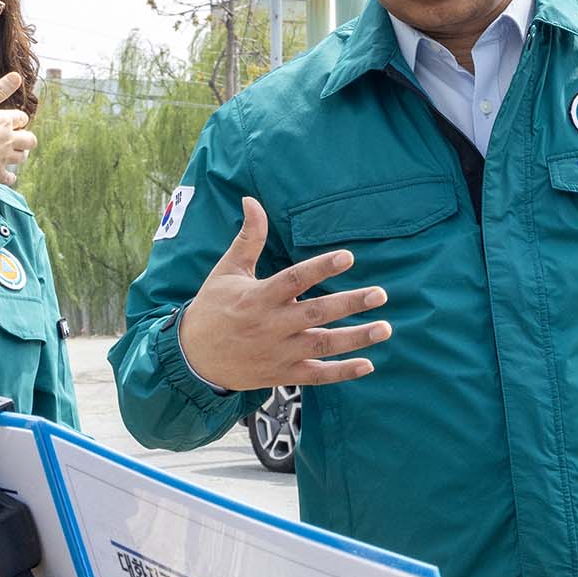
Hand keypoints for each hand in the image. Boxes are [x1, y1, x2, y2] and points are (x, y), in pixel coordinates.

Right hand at [0, 72, 35, 183]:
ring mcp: (4, 158)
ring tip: (10, 152)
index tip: (9, 119)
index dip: (16, 118)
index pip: (22, 118)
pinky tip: (5, 174)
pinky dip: (9, 176)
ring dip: (18, 155)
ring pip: (22, 158)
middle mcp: (9, 140)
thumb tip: (17, 76)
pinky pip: (10, 177)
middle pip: (30, 140)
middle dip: (25, 138)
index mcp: (5, 122)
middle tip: (15, 138)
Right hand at [178, 197, 390, 390]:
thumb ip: (249, 237)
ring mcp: (278, 353)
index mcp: (258, 297)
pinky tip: (368, 364)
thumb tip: (252, 201)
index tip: (348, 257)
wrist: (192, 359)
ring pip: (322, 346)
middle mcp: (271, 326)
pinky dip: (342, 372)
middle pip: (316, 314)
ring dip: (356, 338)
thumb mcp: (227, 270)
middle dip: (350, 303)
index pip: (294, 279)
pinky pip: (317, 375)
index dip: (321, 268)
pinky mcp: (282, 375)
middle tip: (381, 294)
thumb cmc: (212, 308)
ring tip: (385, 328)